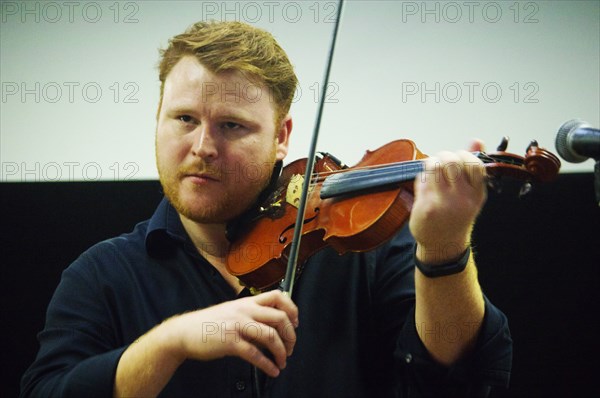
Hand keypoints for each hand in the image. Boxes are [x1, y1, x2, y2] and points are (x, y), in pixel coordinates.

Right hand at [164, 290, 297, 376]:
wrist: (183, 332)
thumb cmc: (209, 323)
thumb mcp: (232, 310)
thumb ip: (251, 313)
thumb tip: (273, 323)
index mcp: (247, 302)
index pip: (278, 296)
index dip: (292, 309)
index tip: (295, 323)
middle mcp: (244, 311)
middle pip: (280, 317)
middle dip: (291, 335)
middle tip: (291, 347)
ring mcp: (237, 325)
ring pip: (270, 336)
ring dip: (282, 351)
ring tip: (282, 361)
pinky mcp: (230, 342)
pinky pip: (255, 354)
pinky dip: (268, 364)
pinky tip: (272, 370)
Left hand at [409, 140, 486, 263]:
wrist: (443, 244)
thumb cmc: (456, 214)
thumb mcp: (470, 193)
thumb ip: (471, 166)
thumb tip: (477, 140)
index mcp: (477, 194)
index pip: (473, 164)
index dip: (462, 155)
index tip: (457, 161)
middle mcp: (463, 199)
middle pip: (451, 161)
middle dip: (444, 156)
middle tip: (440, 164)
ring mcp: (443, 203)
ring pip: (435, 166)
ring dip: (431, 162)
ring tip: (431, 171)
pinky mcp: (426, 207)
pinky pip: (422, 180)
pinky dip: (422, 177)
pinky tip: (424, 185)